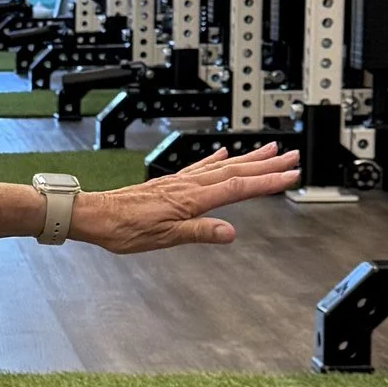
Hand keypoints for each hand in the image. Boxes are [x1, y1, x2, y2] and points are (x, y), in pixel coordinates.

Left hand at [73, 141, 300, 253]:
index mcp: (191, 199)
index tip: (290, 176)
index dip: (266, 182)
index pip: (238, 187)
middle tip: (292, 156)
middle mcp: (189, 185)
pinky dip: (215, 159)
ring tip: (270, 149)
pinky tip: (223, 153)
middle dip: (266, 164)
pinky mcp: (170, 183)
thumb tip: (230, 232)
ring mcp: (180, 182)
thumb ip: (199, 232)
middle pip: (236, 171)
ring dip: (248, 158)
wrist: (95, 215)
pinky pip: (199, 166)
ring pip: (222, 166)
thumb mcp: (164, 238)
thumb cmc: (124, 228)